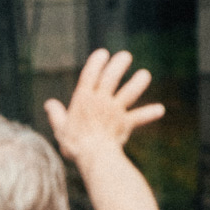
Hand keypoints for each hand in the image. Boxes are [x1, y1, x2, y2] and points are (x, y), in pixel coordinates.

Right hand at [43, 48, 163, 167]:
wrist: (94, 156)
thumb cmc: (74, 144)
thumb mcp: (60, 128)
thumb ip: (56, 114)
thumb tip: (50, 104)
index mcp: (83, 100)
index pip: (90, 75)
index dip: (96, 62)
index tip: (103, 53)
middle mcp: (100, 101)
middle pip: (111, 77)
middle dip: (119, 64)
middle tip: (126, 56)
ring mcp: (115, 111)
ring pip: (129, 92)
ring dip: (138, 82)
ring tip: (144, 74)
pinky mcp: (125, 123)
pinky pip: (139, 117)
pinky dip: (149, 113)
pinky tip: (160, 110)